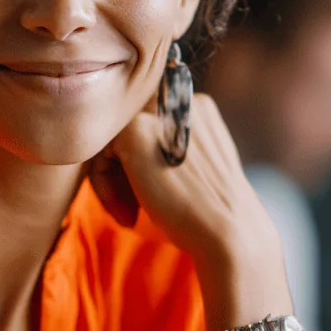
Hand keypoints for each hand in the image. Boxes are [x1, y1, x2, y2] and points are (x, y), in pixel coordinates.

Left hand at [88, 93, 282, 277]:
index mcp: (195, 107)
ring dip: (114, 184)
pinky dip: (106, 190)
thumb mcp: (196, 165)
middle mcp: (176, 101)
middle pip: (127, 133)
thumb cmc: (214, 210)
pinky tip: (127, 215)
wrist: (229, 229)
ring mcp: (156, 112)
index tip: (146, 199)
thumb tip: (130, 158)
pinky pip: (100, 157)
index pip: (148, 129)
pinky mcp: (135, 131)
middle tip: (132, 210)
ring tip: (129, 215)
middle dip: (124, 173)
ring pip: (111, 144)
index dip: (140, 166)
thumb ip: (170, 149)